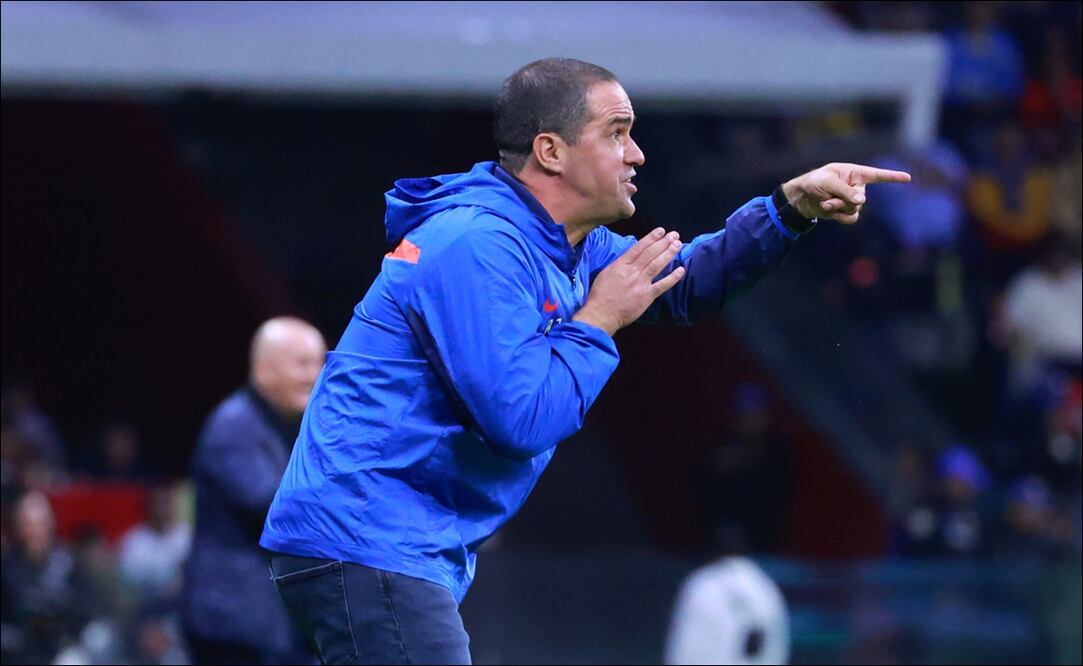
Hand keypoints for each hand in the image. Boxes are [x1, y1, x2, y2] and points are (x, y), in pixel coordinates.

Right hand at [573, 228, 685, 335]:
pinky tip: (681, 270)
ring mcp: (640, 284)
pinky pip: (662, 285)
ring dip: (668, 254)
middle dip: (663, 243)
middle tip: (674, 235)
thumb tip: (631, 256)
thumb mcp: (606, 273)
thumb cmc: (600, 295)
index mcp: (620, 265)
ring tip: (677, 244)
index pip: (638, 248)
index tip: (661, 231)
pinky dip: (672, 278)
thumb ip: (620, 264)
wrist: (601, 314)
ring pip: (657, 265)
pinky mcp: (646, 296)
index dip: (651, 238)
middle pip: (650, 254)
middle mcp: (631, 272)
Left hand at [781, 162, 910, 224]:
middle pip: (861, 198)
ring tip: (825, 203)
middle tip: (827, 199)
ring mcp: (851, 200)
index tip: (908, 178)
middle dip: (843, 201)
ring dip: (839, 208)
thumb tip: (862, 201)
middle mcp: (856, 186)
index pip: (877, 175)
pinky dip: (839, 216)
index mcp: (854, 172)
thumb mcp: (827, 182)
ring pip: (856, 209)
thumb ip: (845, 191)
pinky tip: (828, 211)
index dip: (892, 177)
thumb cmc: (813, 183)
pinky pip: (851, 218)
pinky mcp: (845, 211)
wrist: (800, 198)